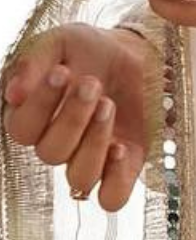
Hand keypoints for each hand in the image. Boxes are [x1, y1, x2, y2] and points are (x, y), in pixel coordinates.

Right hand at [2, 24, 153, 211]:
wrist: (136, 52)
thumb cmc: (90, 49)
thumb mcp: (60, 42)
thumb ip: (33, 63)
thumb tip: (13, 95)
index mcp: (32, 117)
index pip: (21, 129)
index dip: (40, 105)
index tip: (62, 71)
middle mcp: (56, 143)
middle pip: (50, 153)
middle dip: (72, 116)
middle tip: (93, 84)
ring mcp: (89, 158)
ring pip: (79, 177)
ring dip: (94, 143)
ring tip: (109, 105)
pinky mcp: (122, 167)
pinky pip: (111, 197)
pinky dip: (115, 181)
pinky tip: (120, 149)